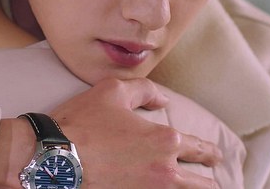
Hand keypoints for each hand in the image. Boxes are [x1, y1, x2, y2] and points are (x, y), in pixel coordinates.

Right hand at [51, 77, 221, 188]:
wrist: (54, 157)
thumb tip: (163, 101)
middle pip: (200, 185)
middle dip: (211, 183)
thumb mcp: (113, 91)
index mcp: (163, 140)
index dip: (210, 153)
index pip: (197, 148)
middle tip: (216, 183)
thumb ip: (144, 90)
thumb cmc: (82, 122)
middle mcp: (163, 170)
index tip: (215, 156)